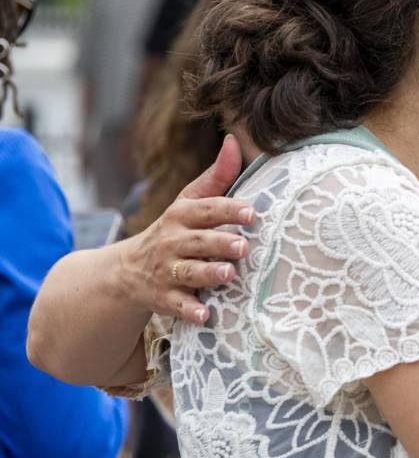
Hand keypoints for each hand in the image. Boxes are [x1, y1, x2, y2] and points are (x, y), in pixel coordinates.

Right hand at [119, 135, 253, 323]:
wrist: (127, 271)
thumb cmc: (174, 230)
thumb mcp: (188, 202)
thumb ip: (216, 177)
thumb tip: (234, 141)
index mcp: (181, 216)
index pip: (206, 209)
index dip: (228, 210)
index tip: (251, 213)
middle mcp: (173, 242)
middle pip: (198, 241)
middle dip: (220, 243)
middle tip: (243, 246)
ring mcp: (166, 270)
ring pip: (188, 271)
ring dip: (208, 273)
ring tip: (228, 274)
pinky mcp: (164, 297)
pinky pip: (177, 305)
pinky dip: (190, 310)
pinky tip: (205, 315)